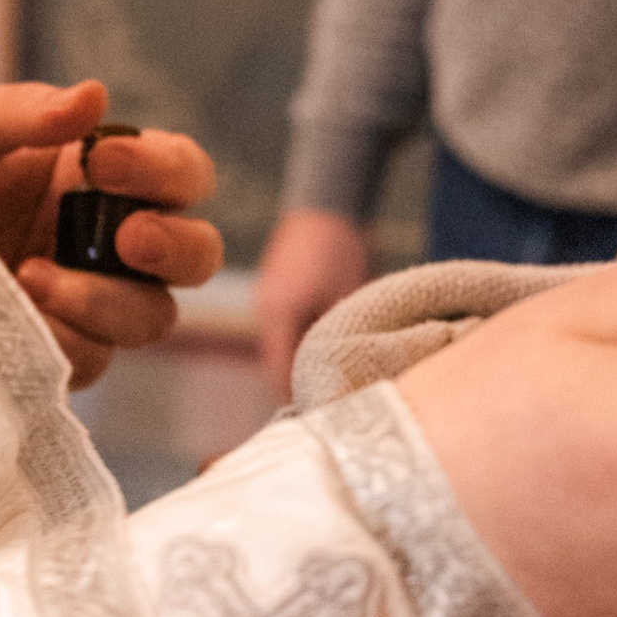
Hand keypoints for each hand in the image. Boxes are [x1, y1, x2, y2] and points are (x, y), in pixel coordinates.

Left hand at [0, 80, 222, 387]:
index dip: (163, 167)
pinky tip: (16, 312)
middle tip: (126, 238)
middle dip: (174, 245)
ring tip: (34, 278)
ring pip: (153, 316)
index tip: (101, 161)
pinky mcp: (52, 355)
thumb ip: (20, 113)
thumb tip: (95, 96)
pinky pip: (93, 360)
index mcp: (99, 179)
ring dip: (108, 300)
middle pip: (196, 254)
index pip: (180, 172)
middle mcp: (107, 244)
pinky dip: (64, 338)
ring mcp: (85, 305)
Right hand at [257, 207, 371, 397]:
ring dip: (307, 361)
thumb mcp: (346, 298)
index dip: (300, 398)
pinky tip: (332, 347)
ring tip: (335, 380)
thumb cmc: (340, 247)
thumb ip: (340, 338)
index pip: (282, 374)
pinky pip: (292, 326)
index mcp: (277, 316)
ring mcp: (273, 298)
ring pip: (287, 345)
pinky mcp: (284, 288)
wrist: (331, 197)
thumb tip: (349, 376)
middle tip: (331, 406)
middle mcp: (268, 311)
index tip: (322, 418)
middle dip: (304, 383)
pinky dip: (308, 340)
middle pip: (281, 362)